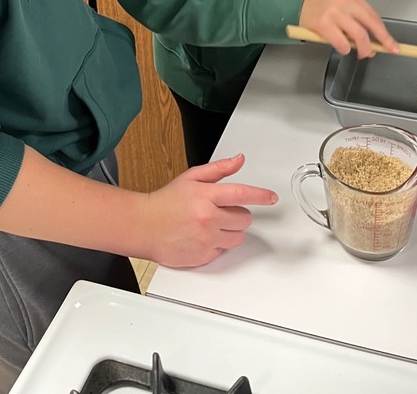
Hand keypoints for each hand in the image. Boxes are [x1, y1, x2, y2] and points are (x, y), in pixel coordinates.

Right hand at [142, 154, 277, 266]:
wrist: (144, 226)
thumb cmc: (166, 201)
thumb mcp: (191, 177)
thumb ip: (219, 169)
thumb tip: (239, 160)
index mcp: (206, 196)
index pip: (241, 193)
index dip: (260, 195)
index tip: (271, 197)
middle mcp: (208, 218)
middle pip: (244, 218)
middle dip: (237, 214)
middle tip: (221, 211)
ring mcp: (206, 239)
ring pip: (238, 237)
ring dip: (231, 230)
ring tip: (213, 224)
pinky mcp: (203, 256)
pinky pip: (224, 251)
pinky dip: (218, 244)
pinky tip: (203, 236)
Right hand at [299, 0, 397, 57]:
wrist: (299, 8)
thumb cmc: (322, 10)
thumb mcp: (343, 8)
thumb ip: (358, 21)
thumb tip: (375, 42)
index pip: (374, 17)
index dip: (385, 33)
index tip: (392, 44)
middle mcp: (344, 1)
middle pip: (370, 26)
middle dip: (381, 41)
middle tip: (384, 51)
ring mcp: (334, 12)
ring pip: (359, 36)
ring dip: (362, 49)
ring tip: (359, 52)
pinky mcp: (324, 24)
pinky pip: (342, 43)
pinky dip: (344, 49)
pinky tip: (341, 47)